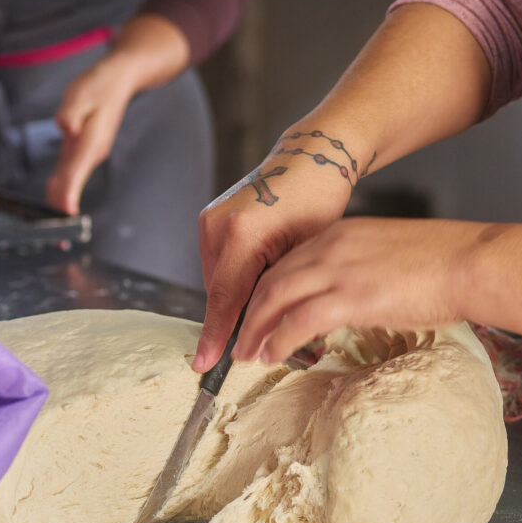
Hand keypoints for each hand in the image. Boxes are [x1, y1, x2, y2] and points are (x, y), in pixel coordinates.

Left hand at [47, 53, 133, 214]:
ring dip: (60, 205)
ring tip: (50, 229)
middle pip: (71, 186)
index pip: (74, 175)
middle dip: (61, 213)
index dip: (67, 198)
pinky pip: (69, 175)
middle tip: (55, 239)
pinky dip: (61, 190)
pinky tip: (52, 200)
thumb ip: (71, 112)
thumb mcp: (82, 93)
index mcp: (89, 144)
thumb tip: (65, 127)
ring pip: (69, 183)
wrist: (119, 82)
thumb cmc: (99, 86)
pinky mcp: (83, 152)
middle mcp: (89, 155)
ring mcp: (87, 155)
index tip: (63, 218)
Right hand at [194, 132, 358, 371]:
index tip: (203, 364)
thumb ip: (281, 292)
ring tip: (265, 303)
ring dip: (235, 298)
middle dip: (233, 320)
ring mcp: (210, 220)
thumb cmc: (318, 201)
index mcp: (243, 234)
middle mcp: (218, 225)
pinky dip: (234, 278)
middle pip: (219, 292)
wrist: (309, 158)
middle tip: (255, 344)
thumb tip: (268, 331)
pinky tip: (257, 279)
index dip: (215, 336)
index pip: (225, 299)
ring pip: (217, 280)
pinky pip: (218, 263)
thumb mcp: (307, 254)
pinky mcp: (210, 219)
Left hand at [231, 217, 480, 363]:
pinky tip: (272, 354)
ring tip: (247, 353)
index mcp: (338, 235)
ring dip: (255, 329)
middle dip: (249, 312)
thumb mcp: (384, 256)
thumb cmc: (439, 264)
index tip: (255, 313)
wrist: (468, 261)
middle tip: (239, 338)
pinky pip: (299, 319)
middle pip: (271, 279)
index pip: (286, 262)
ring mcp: (338, 269)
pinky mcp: (350, 295)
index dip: (264, 291)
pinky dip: (279, 338)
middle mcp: (330, 246)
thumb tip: (342, 302)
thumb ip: (355, 272)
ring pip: (276, 297)